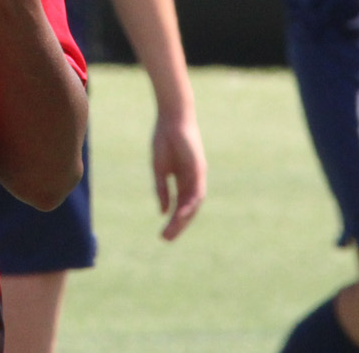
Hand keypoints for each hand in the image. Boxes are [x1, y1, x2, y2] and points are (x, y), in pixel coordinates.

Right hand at [152, 112, 206, 239]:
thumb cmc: (164, 139)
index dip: (172, 221)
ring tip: (171, 231)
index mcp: (182, 180)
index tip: (162, 235)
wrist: (171, 118)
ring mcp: (197, 176)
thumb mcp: (159, 168)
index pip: (179, 206)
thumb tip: (164, 211)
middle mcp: (192, 180)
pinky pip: (197, 191)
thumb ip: (162, 189)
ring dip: (183, 219)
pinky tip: (181, 214)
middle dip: (177, 225)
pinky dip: (190, 204)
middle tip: (165, 239)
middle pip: (187, 209)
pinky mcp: (199, 169)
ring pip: (193, 204)